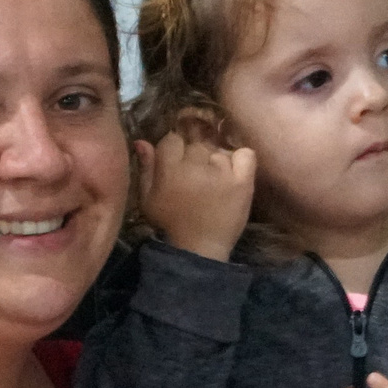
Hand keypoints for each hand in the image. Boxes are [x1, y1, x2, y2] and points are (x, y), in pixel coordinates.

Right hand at [137, 114, 255, 262]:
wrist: (200, 248)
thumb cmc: (171, 223)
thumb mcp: (148, 198)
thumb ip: (146, 168)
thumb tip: (142, 141)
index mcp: (170, 170)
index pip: (172, 139)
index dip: (174, 149)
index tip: (177, 163)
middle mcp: (195, 166)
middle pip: (197, 144)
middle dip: (196, 157)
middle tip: (196, 176)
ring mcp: (222, 173)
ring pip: (219, 151)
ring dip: (216, 162)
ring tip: (213, 181)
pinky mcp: (243, 182)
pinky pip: (245, 154)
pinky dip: (241, 159)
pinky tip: (234, 172)